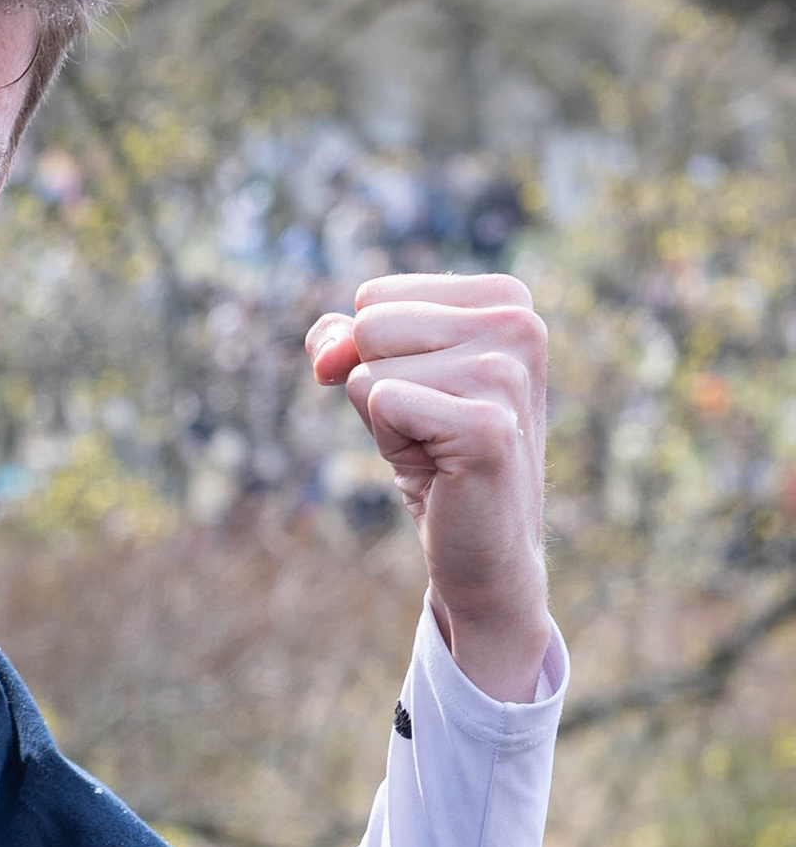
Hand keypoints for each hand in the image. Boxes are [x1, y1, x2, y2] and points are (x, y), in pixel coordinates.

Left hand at [305, 273, 550, 702]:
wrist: (483, 549)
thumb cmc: (436, 456)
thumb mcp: (384, 380)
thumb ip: (343, 341)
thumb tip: (327, 350)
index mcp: (506, 300)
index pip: (376, 297)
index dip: (376, 357)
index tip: (428, 398)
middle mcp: (519, 325)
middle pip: (370, 326)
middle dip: (377, 386)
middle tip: (428, 428)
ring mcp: (508, 375)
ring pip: (370, 369)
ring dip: (385, 421)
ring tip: (435, 448)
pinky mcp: (488, 426)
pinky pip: (382, 402)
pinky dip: (392, 444)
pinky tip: (439, 468)